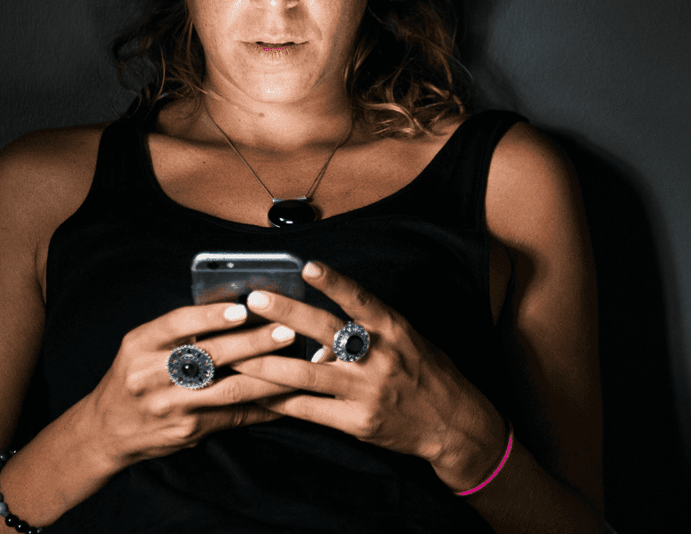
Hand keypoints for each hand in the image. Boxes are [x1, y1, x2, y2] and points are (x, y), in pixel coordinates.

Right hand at [81, 301, 298, 469]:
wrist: (107, 429)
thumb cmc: (132, 377)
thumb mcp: (141, 346)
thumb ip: (177, 332)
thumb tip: (236, 312)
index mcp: (139, 345)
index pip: (177, 324)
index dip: (211, 316)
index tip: (242, 309)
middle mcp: (151, 375)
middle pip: (208, 356)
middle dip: (252, 343)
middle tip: (285, 331)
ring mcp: (170, 406)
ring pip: (228, 390)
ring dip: (266, 377)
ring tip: (295, 363)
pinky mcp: (187, 430)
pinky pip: (232, 416)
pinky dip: (262, 406)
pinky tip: (286, 398)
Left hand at [231, 261, 506, 490]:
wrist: (453, 424)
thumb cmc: (426, 373)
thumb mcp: (405, 340)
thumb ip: (366, 331)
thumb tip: (316, 337)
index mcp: (393, 330)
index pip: (360, 300)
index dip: (333, 282)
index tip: (307, 266)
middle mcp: (379, 357)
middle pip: (324, 331)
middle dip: (285, 314)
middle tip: (253, 300)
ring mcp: (367, 392)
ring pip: (305, 375)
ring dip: (266, 365)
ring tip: (236, 355)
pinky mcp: (358, 422)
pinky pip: (310, 410)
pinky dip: (281, 402)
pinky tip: (257, 395)